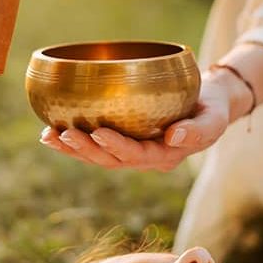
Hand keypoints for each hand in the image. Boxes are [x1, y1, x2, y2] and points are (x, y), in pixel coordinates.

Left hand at [39, 69, 250, 171]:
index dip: (117, 147)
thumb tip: (173, 137)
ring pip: (97, 156)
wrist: (207, 102)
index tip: (99, 132)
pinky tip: (51, 133)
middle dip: (85, 149)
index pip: (138, 155)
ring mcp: (132, 151)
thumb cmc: (212, 108)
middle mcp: (145, 158)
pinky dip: (73, 141)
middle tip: (62, 134)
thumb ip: (198, 130)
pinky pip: (95, 144)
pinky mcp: (123, 140)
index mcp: (166, 157)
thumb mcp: (215, 118)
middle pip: (110, 160)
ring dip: (72, 149)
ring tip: (48, 137)